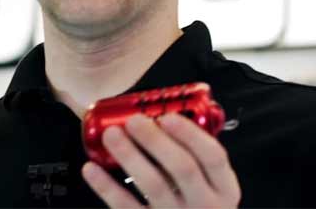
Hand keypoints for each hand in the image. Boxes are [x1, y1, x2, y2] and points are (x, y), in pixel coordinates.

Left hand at [82, 113, 240, 207]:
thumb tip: (160, 116)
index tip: (168, 116)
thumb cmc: (196, 204)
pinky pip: (126, 207)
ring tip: (111, 135)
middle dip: (156, 140)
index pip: (213, 156)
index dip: (190, 133)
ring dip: (130, 156)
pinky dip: (107, 187)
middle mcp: (205, 204)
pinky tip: (92, 169)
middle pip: (182, 167)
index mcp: (224, 188)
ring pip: (153, 185)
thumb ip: (194, 156)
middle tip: (135, 120)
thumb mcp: (210, 184)